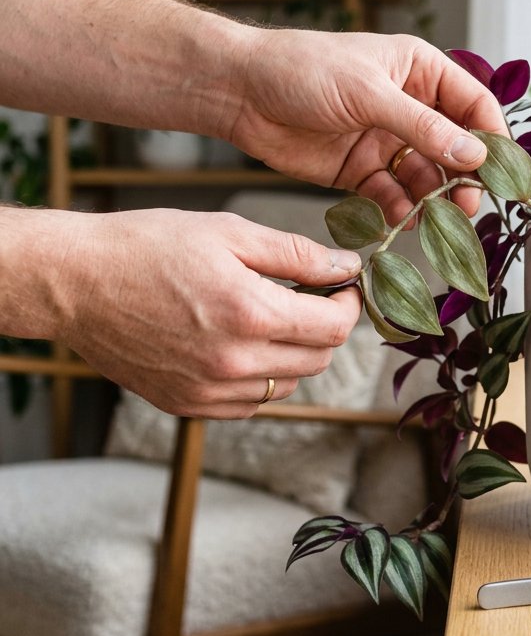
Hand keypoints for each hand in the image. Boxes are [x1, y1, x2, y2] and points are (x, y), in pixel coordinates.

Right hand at [58, 209, 362, 417]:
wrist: (76, 282)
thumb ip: (297, 254)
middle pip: (318, 360)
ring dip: (294, 354)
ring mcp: (208, 390)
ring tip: (270, 318)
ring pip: (287, 385)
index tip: (341, 286)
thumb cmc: (148, 247)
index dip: (349, 304)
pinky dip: (260, 378)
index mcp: (250, 315)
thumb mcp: (230, 232)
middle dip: (325, 327)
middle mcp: (233, 363)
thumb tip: (345, 267)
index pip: (334, 328)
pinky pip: (250, 402)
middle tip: (310, 297)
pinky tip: (242, 345)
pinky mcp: (186, 404)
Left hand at [228, 31, 507, 225]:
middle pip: (456, 148)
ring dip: (433, 199)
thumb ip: (423, 127)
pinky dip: (399, 209)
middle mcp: (409, 106)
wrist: (240, 92)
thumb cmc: (302, 69)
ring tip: (434, 219)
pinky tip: (400, 219)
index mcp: (420, 71)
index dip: (492, 138)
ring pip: (427, 177)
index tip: (503, 173)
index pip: (474, 105)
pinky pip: (393, 194)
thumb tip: (474, 155)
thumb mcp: (369, 93)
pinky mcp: (362, 169)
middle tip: (467, 205)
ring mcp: (386, 140)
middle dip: (464, 178)